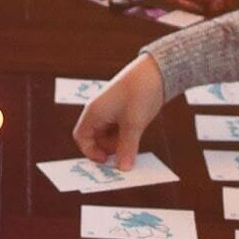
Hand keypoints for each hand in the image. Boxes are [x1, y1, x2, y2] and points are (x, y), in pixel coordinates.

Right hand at [73, 53, 166, 169]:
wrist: (156, 70)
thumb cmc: (140, 93)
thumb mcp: (134, 124)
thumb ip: (127, 148)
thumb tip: (123, 168)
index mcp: (94, 112)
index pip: (81, 138)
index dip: (91, 152)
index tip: (108, 160)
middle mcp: (98, 110)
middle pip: (95, 137)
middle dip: (108, 148)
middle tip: (126, 154)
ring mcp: (110, 108)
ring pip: (108, 133)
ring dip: (119, 141)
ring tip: (135, 140)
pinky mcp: (122, 107)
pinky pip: (118, 126)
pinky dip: (126, 133)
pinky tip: (138, 132)